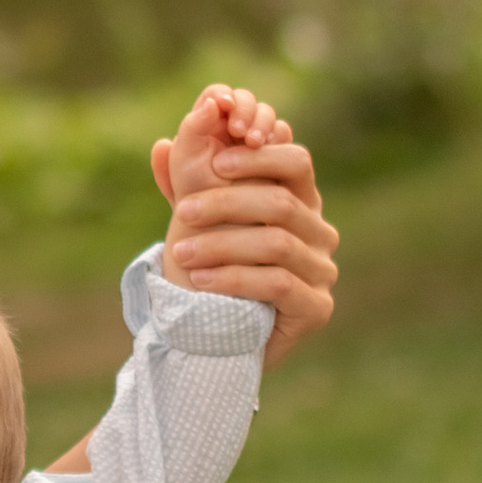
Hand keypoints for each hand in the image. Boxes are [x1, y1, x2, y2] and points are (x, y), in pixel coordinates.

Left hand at [151, 85, 338, 368]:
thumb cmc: (209, 269)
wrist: (216, 337)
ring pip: (277, 244)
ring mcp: (323, 271)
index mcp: (300, 202)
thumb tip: (159, 145)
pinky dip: (234, 278)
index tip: (216, 162)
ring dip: (222, 245)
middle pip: (282, 203)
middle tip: (182, 212)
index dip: (259, 158)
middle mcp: (320, 233)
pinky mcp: (317, 308)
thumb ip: (183, 183)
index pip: (297, 161)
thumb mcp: (196, 222)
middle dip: (227, 204)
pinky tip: (201, 280)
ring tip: (180, 253)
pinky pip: (278, 284)